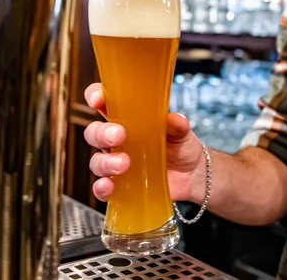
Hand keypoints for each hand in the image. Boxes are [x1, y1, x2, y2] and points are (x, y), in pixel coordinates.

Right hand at [83, 83, 205, 202]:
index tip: (97, 99)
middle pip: (94, 133)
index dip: (96, 97)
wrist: (193, 178)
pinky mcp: (120, 187)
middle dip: (101, 133)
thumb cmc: (181, 148)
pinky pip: (101, 188)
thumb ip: (178, 125)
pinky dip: (101, 187)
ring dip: (106, 162)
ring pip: (97, 161)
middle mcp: (118, 142)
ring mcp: (116, 164)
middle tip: (118, 135)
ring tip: (124, 164)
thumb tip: (174, 118)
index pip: (105, 104)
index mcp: (129, 121)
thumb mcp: (183, 134)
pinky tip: (109, 185)